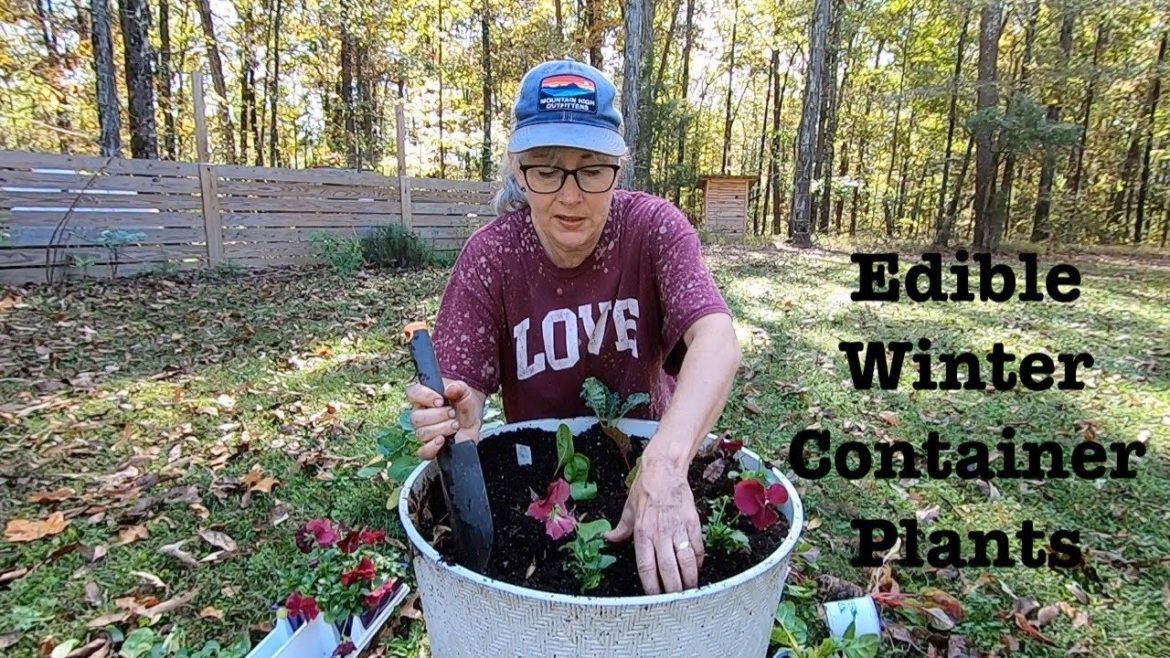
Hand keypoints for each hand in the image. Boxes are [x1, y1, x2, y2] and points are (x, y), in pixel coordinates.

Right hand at [405, 379, 481, 458]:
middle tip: (452, 413)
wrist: (473, 419)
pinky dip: (432, 447)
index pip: (413, 393)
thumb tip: (450, 389)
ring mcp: (425, 432)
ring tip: (455, 425)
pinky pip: (423, 452)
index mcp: (424, 398)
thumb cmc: (464, 404)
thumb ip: (459, 387)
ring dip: (441, 429)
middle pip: (416, 418)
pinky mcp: (432, 447)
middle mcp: (421, 415)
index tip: (440, 400)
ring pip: (422, 433)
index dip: (425, 396)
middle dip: (438, 415)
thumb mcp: (465, 392)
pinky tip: (442, 440)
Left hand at [605, 455, 703, 593]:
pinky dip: (699, 559)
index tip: (655, 597)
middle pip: (668, 568)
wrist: (664, 469)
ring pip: (686, 560)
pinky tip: (697, 566)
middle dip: (673, 588)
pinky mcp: (692, 522)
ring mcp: (678, 528)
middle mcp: (660, 533)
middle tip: (676, 598)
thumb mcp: (628, 509)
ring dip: (689, 578)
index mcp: (642, 532)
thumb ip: (620, 529)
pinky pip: (697, 546)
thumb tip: (608, 539)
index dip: (652, 585)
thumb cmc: (645, 488)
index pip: (647, 566)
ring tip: (690, 589)